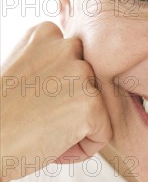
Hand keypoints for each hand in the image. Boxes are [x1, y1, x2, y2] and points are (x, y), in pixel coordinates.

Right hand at [1, 22, 112, 181]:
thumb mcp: (23, 72)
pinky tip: (52, 145)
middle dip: (72, 108)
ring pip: (99, 109)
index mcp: (47, 34)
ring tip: (43, 132)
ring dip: (78, 128)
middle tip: (38, 120)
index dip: (59, 93)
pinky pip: (103, 134)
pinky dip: (83, 148)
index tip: (32, 102)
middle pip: (91, 86)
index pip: (78, 64)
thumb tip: (79, 76)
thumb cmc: (0, 115)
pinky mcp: (91, 103)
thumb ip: (51, 65)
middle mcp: (67, 46)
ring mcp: (81, 73)